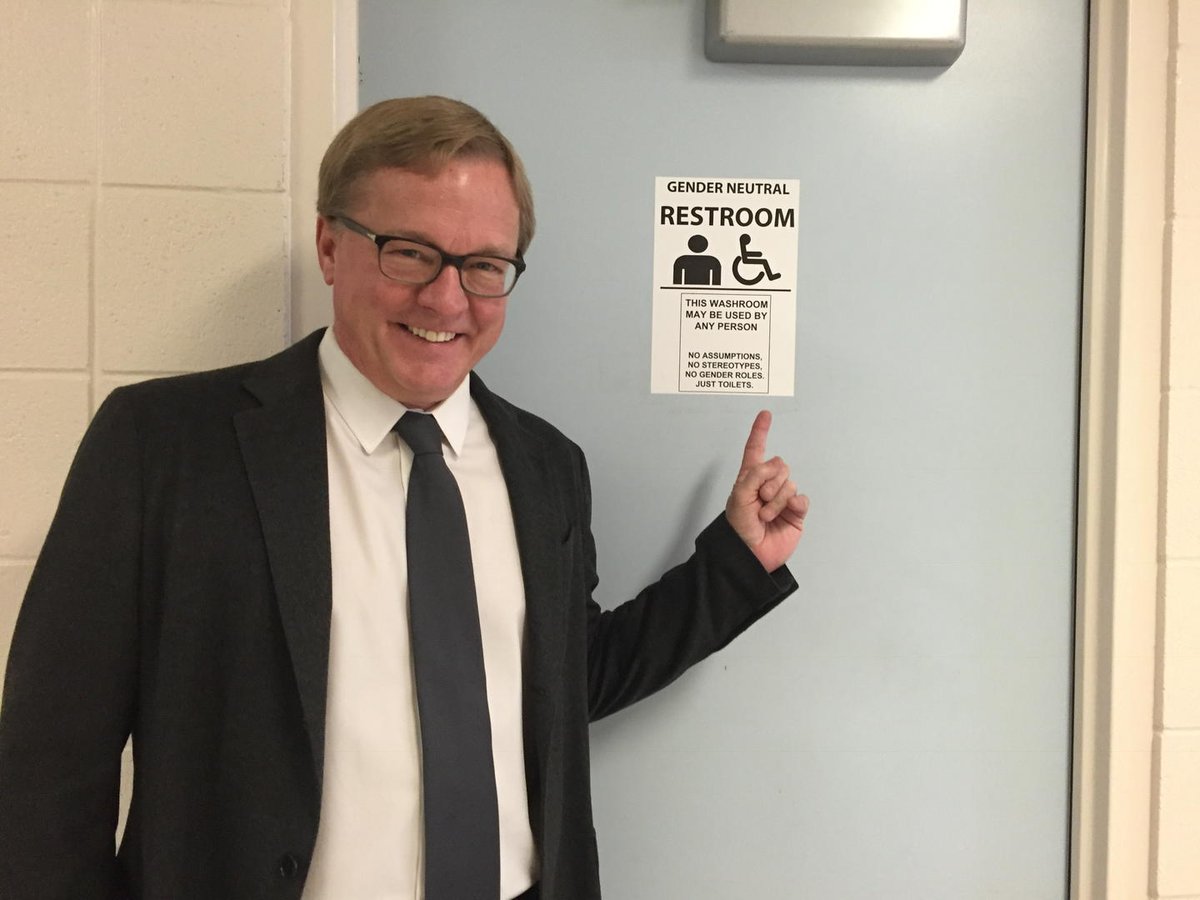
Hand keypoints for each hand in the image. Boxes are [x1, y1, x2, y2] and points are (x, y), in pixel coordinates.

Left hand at [725, 410, 808, 571]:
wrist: (751, 556)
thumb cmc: (739, 529)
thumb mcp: (739, 497)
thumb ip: (755, 475)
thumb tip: (774, 466)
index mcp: (749, 479)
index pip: (755, 450)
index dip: (760, 432)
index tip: (765, 414)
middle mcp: (767, 485)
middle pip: (779, 465)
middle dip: (770, 482)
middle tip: (760, 501)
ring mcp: (782, 498)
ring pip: (789, 482)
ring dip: (776, 499)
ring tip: (766, 515)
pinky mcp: (795, 512)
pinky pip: (801, 498)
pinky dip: (793, 505)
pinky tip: (786, 514)